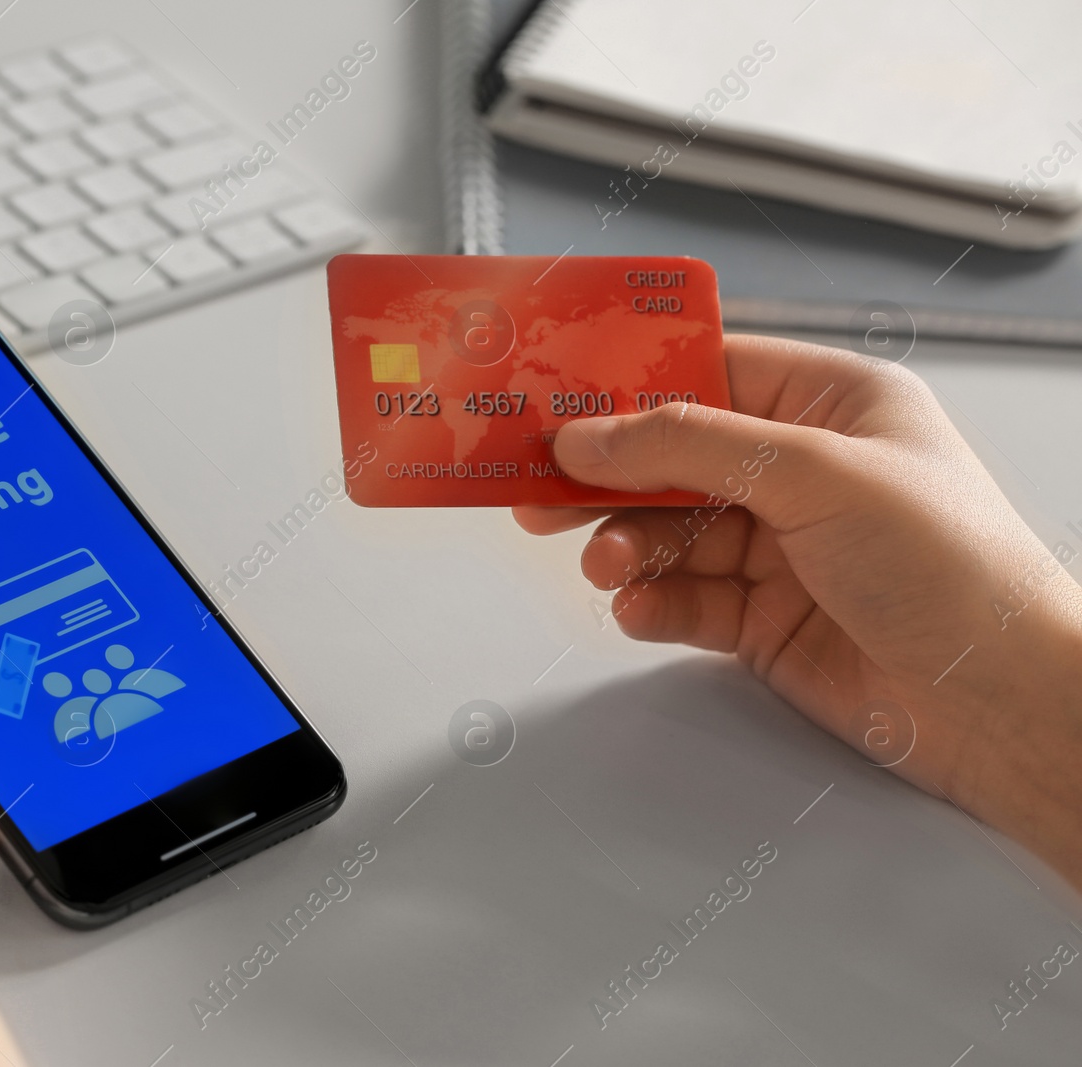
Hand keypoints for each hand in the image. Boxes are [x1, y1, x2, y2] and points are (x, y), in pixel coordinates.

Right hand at [516, 334, 1081, 886]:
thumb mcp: (815, 474)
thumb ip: (690, 449)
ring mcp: (778, 547)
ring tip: (608, 563)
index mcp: (830, 403)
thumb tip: (593, 436)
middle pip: (669, 456)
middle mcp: (799, 470)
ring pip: (664, 531)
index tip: (555, 396)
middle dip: (603, 474)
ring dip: (623, 545)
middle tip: (537, 486)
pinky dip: (649, 603)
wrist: (1002, 706)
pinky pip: (680, 598)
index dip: (627, 383)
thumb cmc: (959, 571)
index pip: (705, 372)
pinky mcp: (761, 619)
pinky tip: (640, 607)